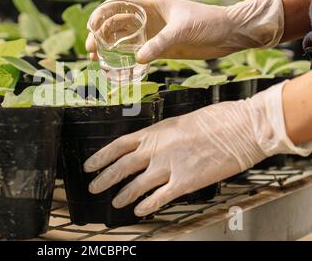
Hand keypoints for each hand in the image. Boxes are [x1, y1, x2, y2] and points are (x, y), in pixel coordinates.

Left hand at [83, 82, 310, 216]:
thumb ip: (161, 136)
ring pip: (136, 185)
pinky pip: (159, 198)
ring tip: (115, 202)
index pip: (118, 145)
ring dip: (123, 195)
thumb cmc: (214, 120)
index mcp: (154, 132)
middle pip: (121, 167)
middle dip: (104, 179)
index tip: (89, 165)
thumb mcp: (179, 121)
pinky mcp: (185, 182)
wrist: (240, 128)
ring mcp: (169, 167)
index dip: (100, 157)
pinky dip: (147, 206)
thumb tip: (151, 145)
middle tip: (94, 187)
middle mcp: (156, 150)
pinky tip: (140, 211)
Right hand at [86, 0, 283, 62]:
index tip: (90, 29)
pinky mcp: (160, 49)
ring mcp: (152, 34)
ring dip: (108, 48)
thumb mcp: (183, 29)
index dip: (100, 15)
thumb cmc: (209, 22)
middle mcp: (148, 19)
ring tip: (96, 60)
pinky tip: (115, 67)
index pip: (117, 5)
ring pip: (123, 39)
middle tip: (90, 50)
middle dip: (99, 35)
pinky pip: (136, 53)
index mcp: (150, 6)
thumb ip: (160, 43)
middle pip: (115, 24)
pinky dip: (124, 59)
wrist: (229, 34)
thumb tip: (138, 59)